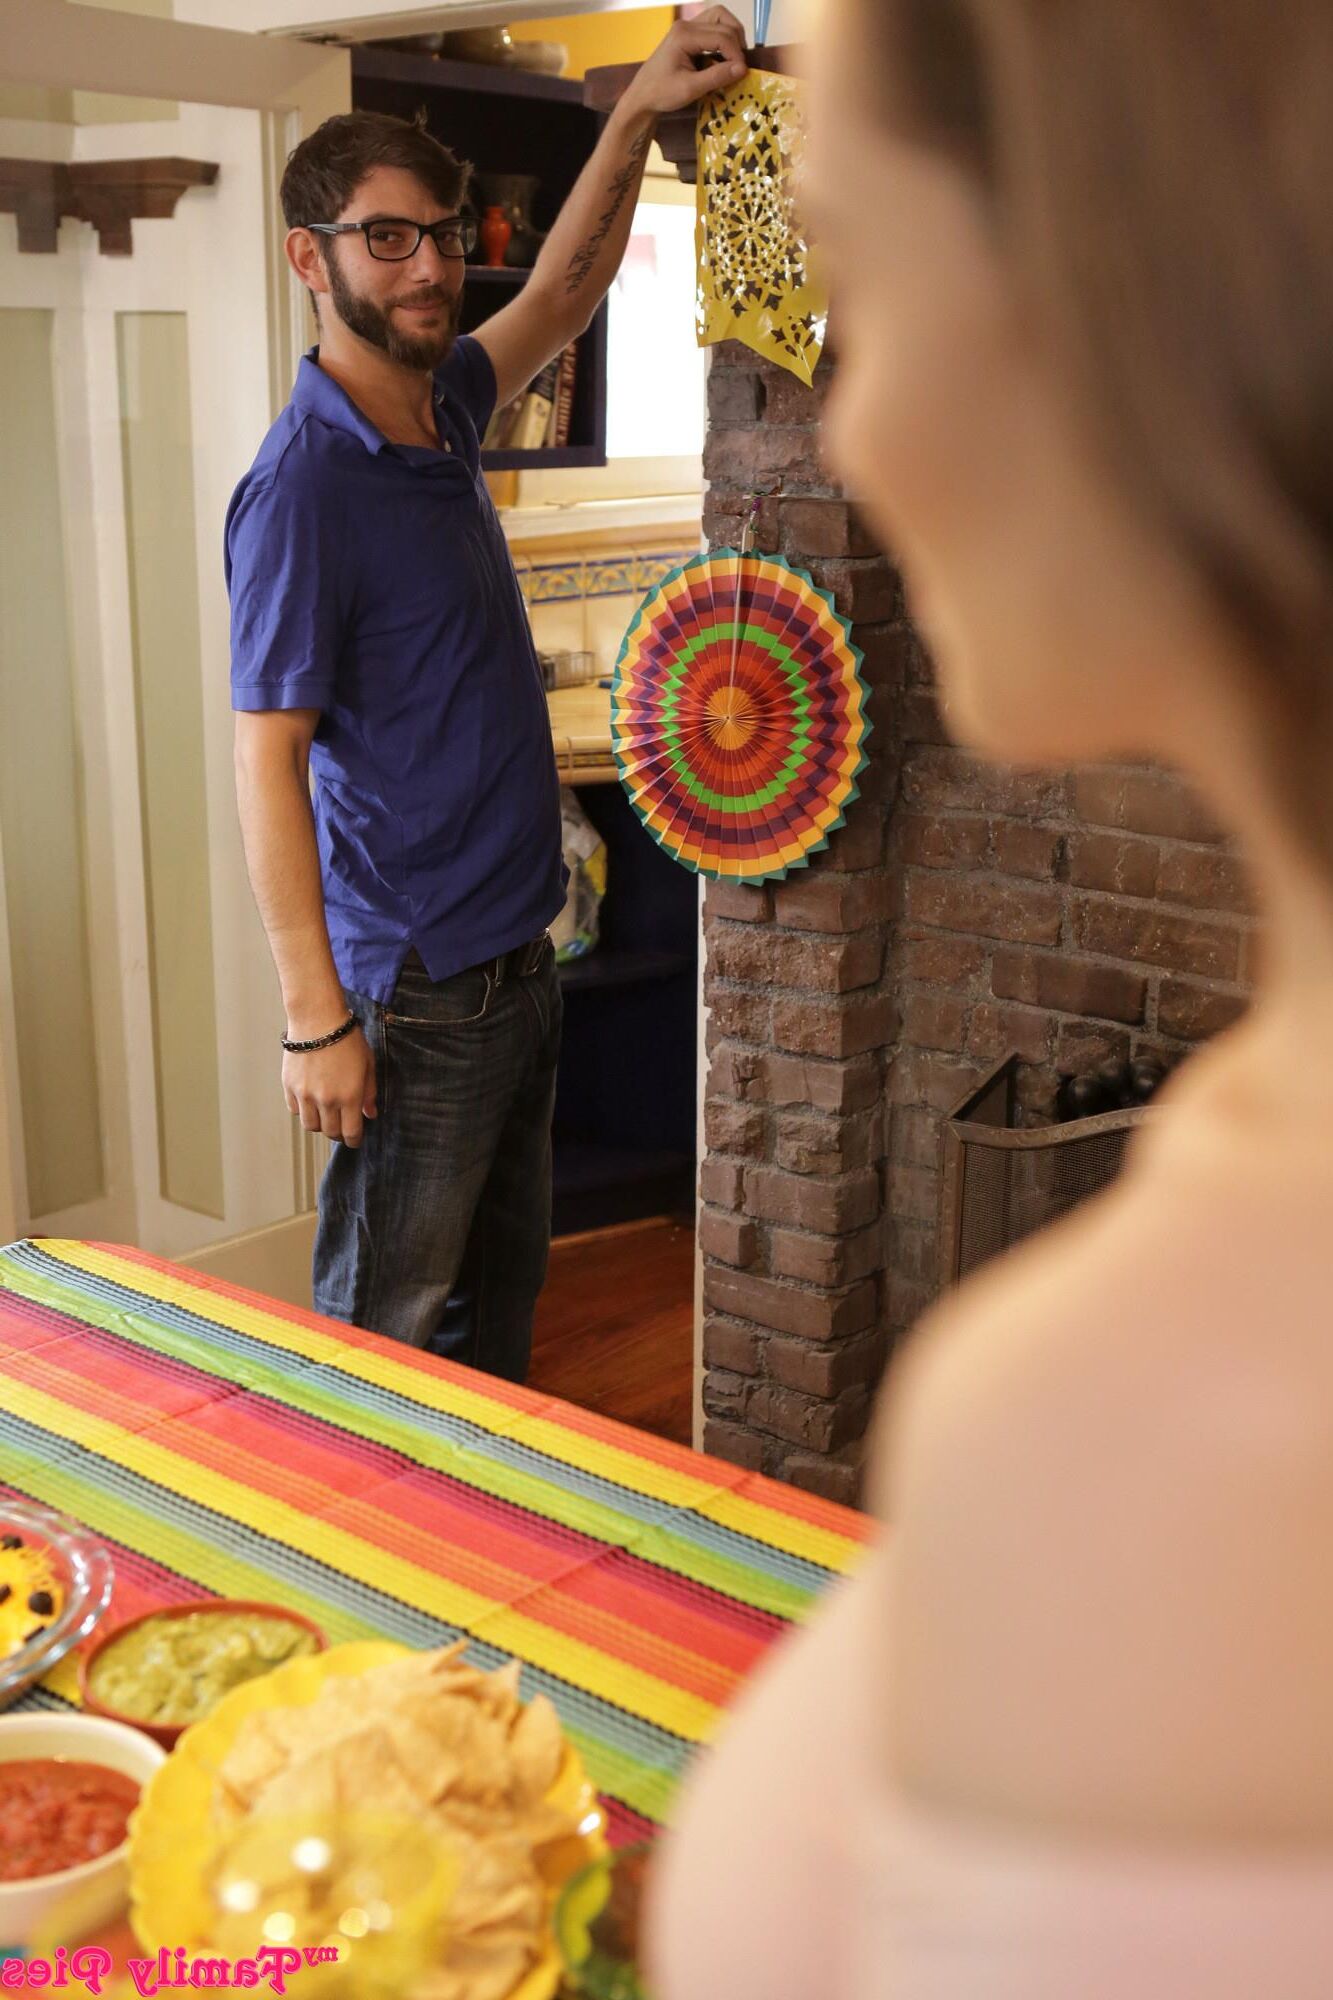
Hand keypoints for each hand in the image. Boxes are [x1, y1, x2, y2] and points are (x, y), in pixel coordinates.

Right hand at [283, 1027, 376, 1147]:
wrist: (317, 1020)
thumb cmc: (347, 1039)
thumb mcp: (367, 1064)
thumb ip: (369, 1092)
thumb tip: (370, 1114)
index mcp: (349, 1097)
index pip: (350, 1133)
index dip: (354, 1141)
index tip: (355, 1140)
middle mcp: (326, 1100)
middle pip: (330, 1132)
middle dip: (338, 1133)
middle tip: (342, 1127)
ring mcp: (305, 1095)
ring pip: (310, 1125)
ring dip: (320, 1125)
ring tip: (326, 1116)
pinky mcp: (289, 1087)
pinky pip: (295, 1110)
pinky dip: (303, 1111)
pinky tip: (311, 1102)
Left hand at [621, 7, 748, 118]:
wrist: (642, 96)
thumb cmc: (662, 93)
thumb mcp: (690, 89)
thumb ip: (717, 77)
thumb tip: (743, 69)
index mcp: (685, 35)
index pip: (722, 36)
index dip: (736, 54)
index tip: (742, 73)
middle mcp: (686, 25)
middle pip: (724, 21)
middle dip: (736, 44)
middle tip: (739, 67)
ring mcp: (687, 27)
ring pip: (720, 18)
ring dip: (732, 35)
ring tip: (735, 58)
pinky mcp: (688, 34)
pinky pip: (713, 27)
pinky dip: (723, 38)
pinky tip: (724, 57)